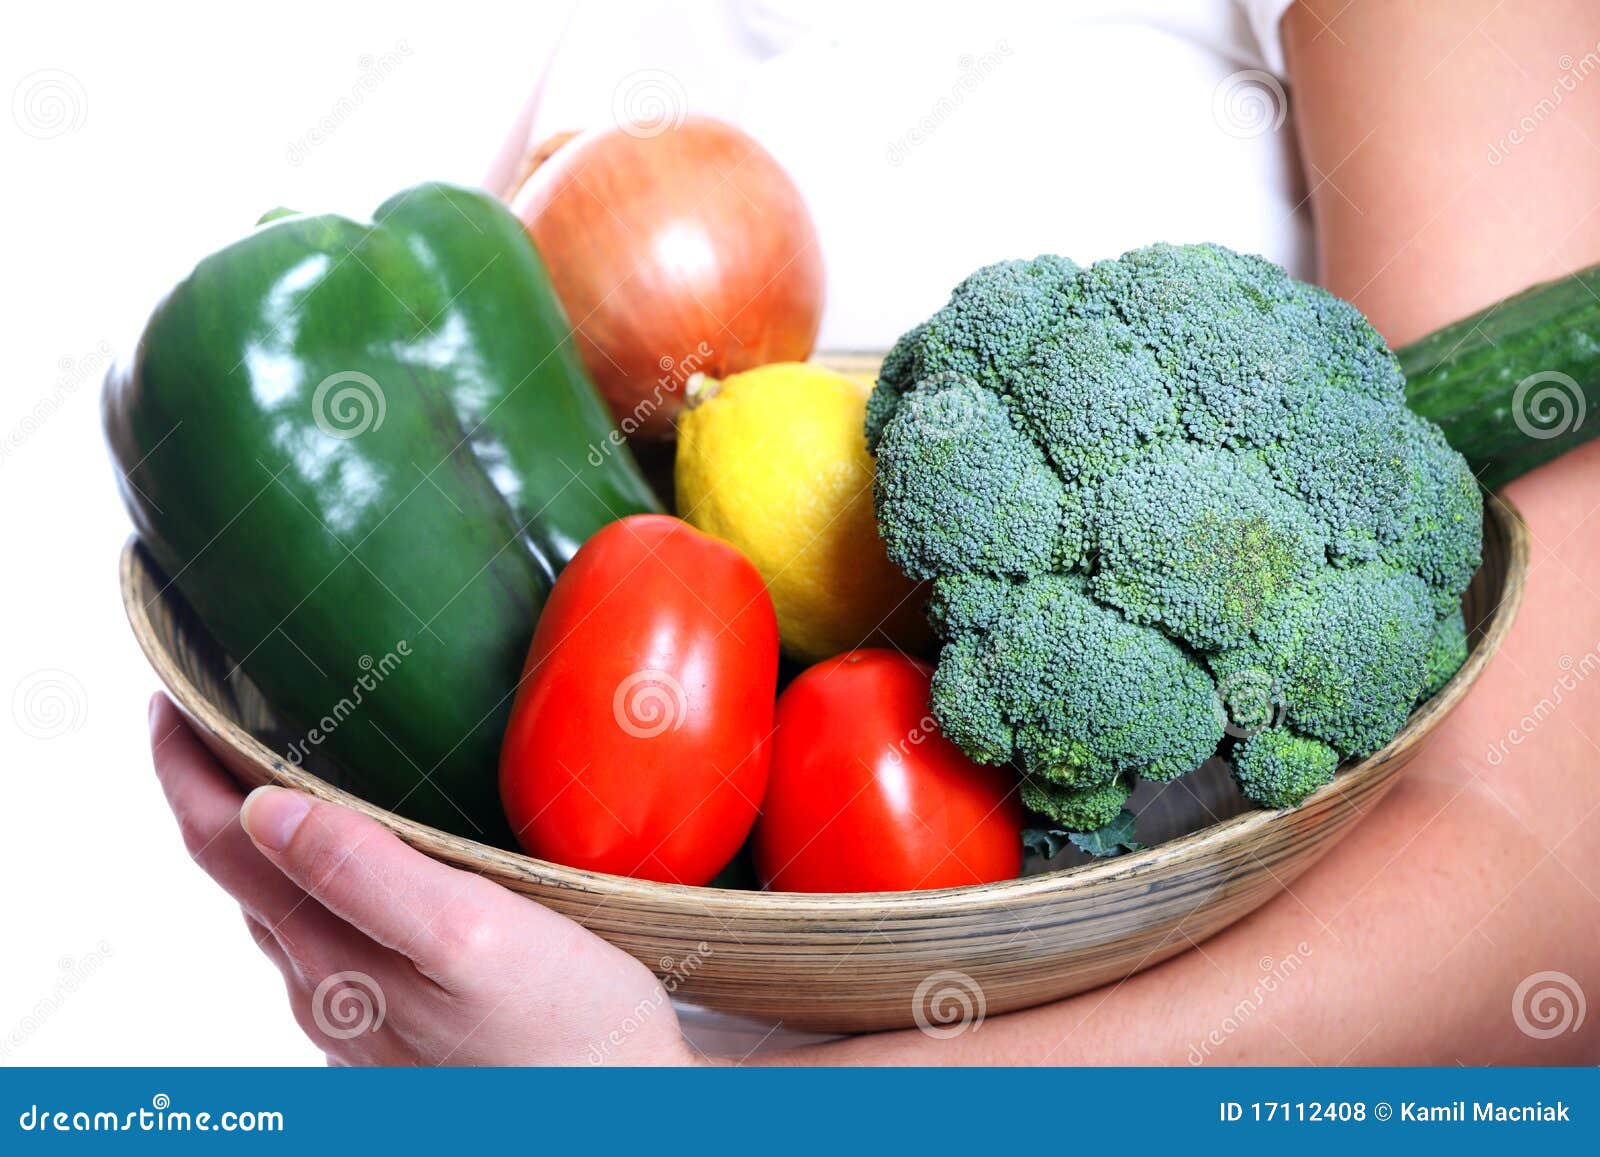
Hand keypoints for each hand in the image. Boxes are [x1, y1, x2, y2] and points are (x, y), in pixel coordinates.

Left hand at [147, 694, 697, 1065]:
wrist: (623, 1128)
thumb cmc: (570, 1037)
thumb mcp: (473, 937)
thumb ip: (365, 874)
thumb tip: (259, 808)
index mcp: (332, 959)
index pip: (220, 845)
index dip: (182, 768)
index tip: (168, 698)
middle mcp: (326, 995)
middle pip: (240, 875)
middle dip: (214, 792)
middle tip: (214, 716)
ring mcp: (358, 1022)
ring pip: (281, 911)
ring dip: (259, 840)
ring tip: (271, 774)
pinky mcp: (399, 1037)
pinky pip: (327, 942)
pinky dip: (312, 884)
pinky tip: (352, 870)